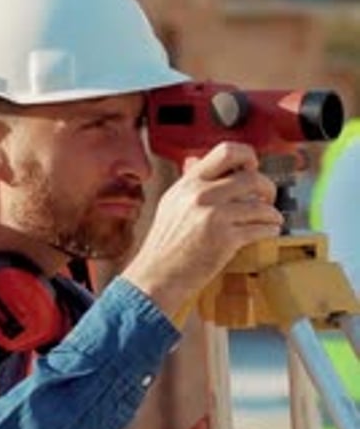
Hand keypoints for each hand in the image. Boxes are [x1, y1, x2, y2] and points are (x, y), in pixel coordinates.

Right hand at [123, 142, 282, 322]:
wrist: (156, 276)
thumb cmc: (164, 246)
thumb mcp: (171, 204)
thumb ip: (191, 184)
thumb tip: (202, 164)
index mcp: (188, 183)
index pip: (226, 152)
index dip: (248, 157)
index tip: (253, 168)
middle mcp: (200, 195)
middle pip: (251, 177)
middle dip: (268, 187)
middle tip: (268, 196)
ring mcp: (213, 216)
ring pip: (260, 205)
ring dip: (272, 213)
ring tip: (272, 218)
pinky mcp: (225, 239)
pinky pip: (260, 228)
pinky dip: (270, 229)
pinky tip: (269, 231)